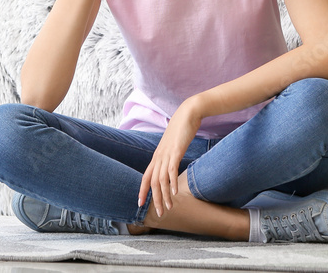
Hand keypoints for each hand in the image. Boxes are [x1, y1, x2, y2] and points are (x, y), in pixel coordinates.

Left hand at [138, 98, 202, 217]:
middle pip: (152, 182)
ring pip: (161, 179)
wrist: (187, 114)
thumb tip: (170, 164)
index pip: (145, 176)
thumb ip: (170, 155)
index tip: (139, 203)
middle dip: (154, 199)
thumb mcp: (172, 145)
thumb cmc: (181, 130)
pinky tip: (175, 192)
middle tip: (158, 213)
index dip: (142, 190)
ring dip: (164, 195)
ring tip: (168, 208)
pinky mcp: (176, 151)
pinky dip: (172, 182)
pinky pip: (172, 169)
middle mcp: (159, 156)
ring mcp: (166, 154)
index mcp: (157, 156)